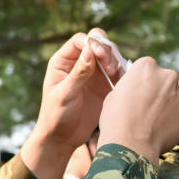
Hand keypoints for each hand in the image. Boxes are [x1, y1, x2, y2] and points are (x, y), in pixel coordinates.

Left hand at [20, 29, 122, 178]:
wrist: (62, 138)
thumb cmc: (56, 116)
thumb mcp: (65, 94)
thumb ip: (78, 73)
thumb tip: (90, 50)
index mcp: (63, 61)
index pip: (81, 40)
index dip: (93, 42)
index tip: (100, 55)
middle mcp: (79, 63)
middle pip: (97, 44)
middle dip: (106, 50)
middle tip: (110, 66)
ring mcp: (93, 74)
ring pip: (109, 57)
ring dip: (115, 61)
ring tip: (115, 75)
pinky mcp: (104, 85)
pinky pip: (116, 72)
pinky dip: (121, 73)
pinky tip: (122, 82)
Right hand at [97, 58, 178, 164]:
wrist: (129, 145)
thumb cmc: (116, 120)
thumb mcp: (115, 94)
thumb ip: (130, 86)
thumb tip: (135, 89)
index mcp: (147, 66)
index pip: (149, 68)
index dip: (143, 81)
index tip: (140, 92)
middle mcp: (168, 76)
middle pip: (168, 78)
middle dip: (161, 90)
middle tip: (150, 106)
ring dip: (175, 100)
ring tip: (161, 116)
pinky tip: (167, 127)